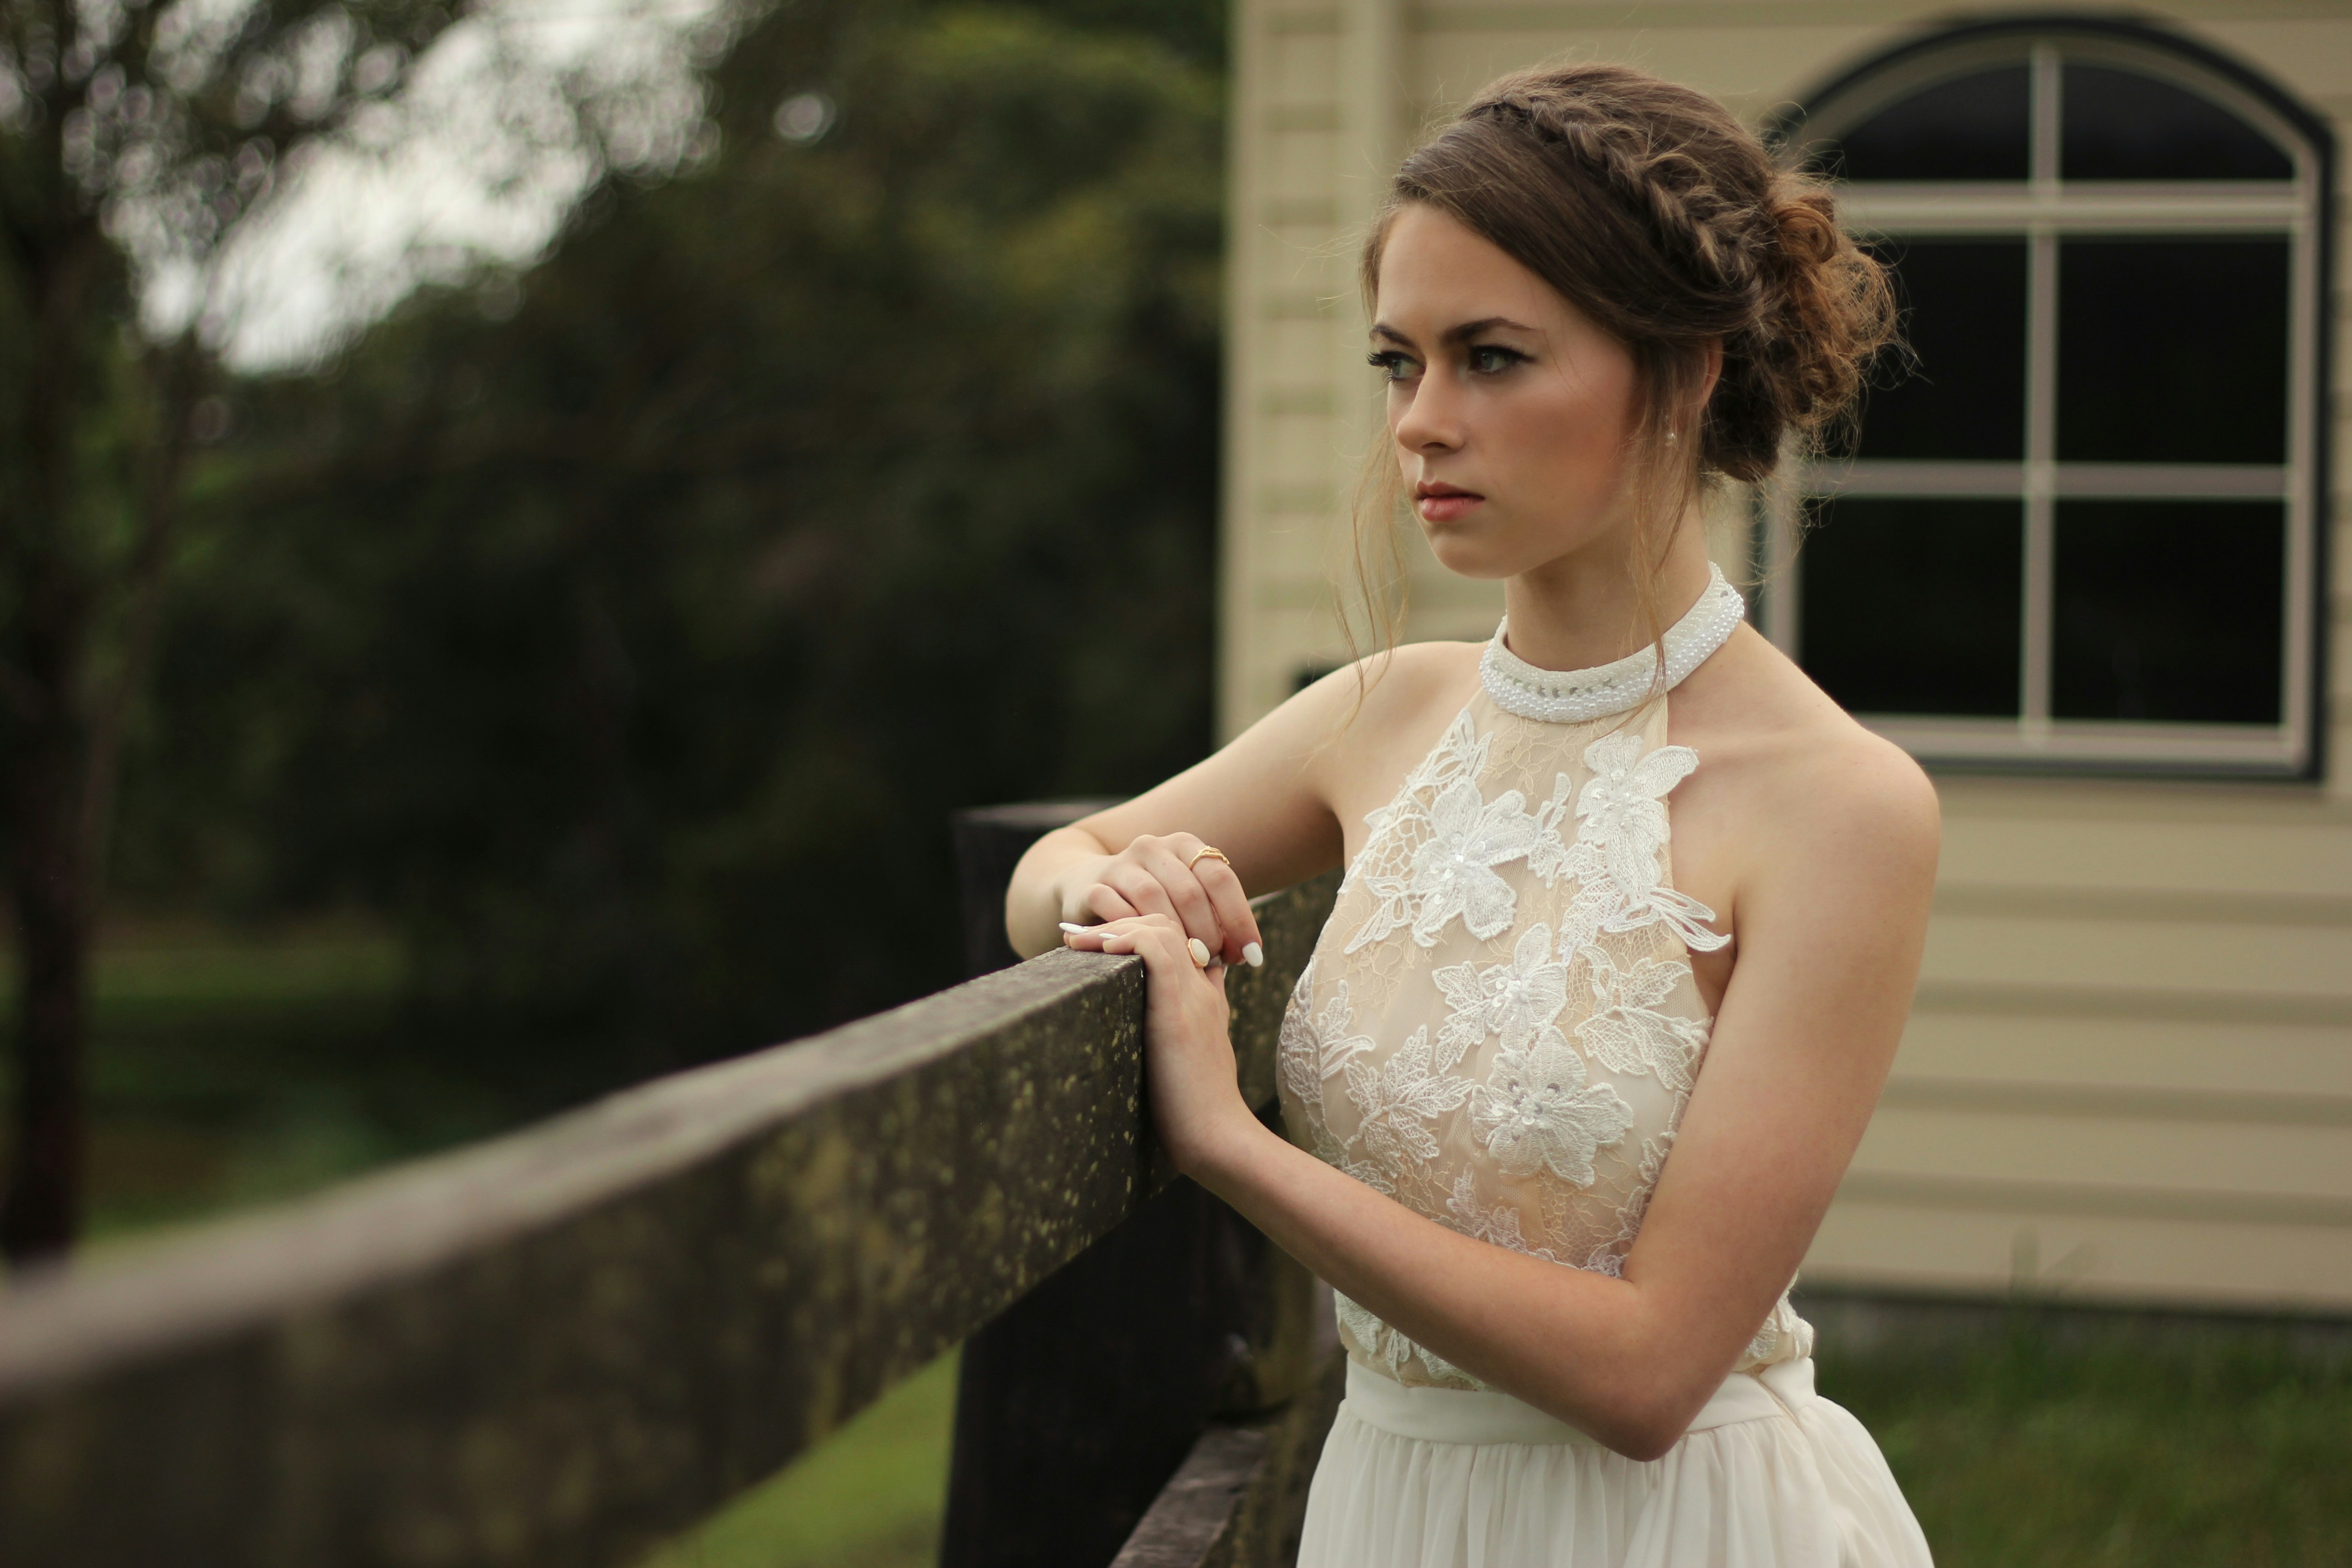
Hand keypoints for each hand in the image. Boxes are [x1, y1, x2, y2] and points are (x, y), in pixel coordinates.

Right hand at [1058, 834, 1263, 968]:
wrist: (1087, 885)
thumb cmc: (1152, 901)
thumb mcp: (1186, 898)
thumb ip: (1215, 916)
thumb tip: (1248, 952)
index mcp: (1184, 846)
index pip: (1220, 878)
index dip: (1240, 918)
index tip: (1252, 954)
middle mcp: (1153, 848)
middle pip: (1189, 892)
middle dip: (1208, 933)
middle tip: (1214, 962)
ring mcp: (1120, 865)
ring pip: (1154, 900)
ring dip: (1175, 937)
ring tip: (1188, 961)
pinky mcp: (1092, 886)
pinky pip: (1117, 911)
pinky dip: (1136, 934)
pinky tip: (1149, 954)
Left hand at [1061, 913, 1254, 1175]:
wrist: (1218, 1137)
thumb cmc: (1196, 1111)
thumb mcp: (1190, 1062)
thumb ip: (1177, 1037)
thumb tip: (1147, 1031)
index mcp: (1206, 1000)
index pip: (1181, 942)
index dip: (1139, 933)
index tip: (1098, 946)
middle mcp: (1202, 990)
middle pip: (1168, 925)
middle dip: (1120, 923)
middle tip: (1080, 938)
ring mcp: (1194, 997)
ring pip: (1161, 928)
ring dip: (1113, 927)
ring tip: (1078, 940)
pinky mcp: (1179, 1012)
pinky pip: (1156, 949)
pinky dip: (1125, 939)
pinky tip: (1098, 950)